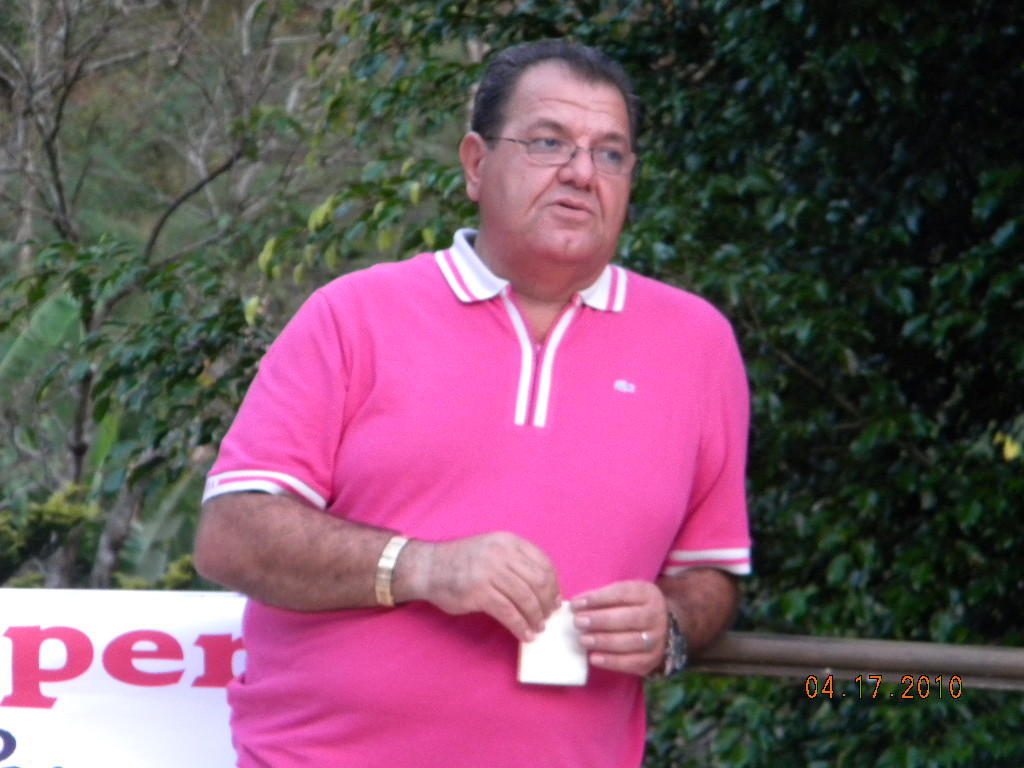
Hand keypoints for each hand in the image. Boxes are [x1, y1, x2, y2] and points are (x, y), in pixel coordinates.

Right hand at [396, 532, 560, 641]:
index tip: (555, 600)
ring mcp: (490, 572)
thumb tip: (545, 588)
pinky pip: (508, 612)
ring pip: (525, 598)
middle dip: (547, 603)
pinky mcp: (479, 592)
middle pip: (538, 581)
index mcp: (509, 542)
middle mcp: (502, 553)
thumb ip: (516, 562)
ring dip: (535, 617)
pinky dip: (520, 626)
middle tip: (548, 617)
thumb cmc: (463, 562)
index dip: (554, 585)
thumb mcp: (493, 549)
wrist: (429, 567)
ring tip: (537, 628)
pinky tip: (524, 635)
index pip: (543, 563)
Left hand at [570, 580, 667, 675]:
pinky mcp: (652, 659)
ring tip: (583, 640)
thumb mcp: (624, 594)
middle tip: (578, 622)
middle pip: (628, 618)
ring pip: (630, 641)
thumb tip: (576, 605)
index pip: (622, 593)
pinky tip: (594, 658)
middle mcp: (656, 616)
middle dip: (600, 620)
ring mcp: (657, 639)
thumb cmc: (632, 607)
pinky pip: (632, 662)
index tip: (576, 604)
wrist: (660, 627)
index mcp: (647, 594)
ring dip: (603, 641)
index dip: (598, 598)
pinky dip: (611, 661)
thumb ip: (603, 597)